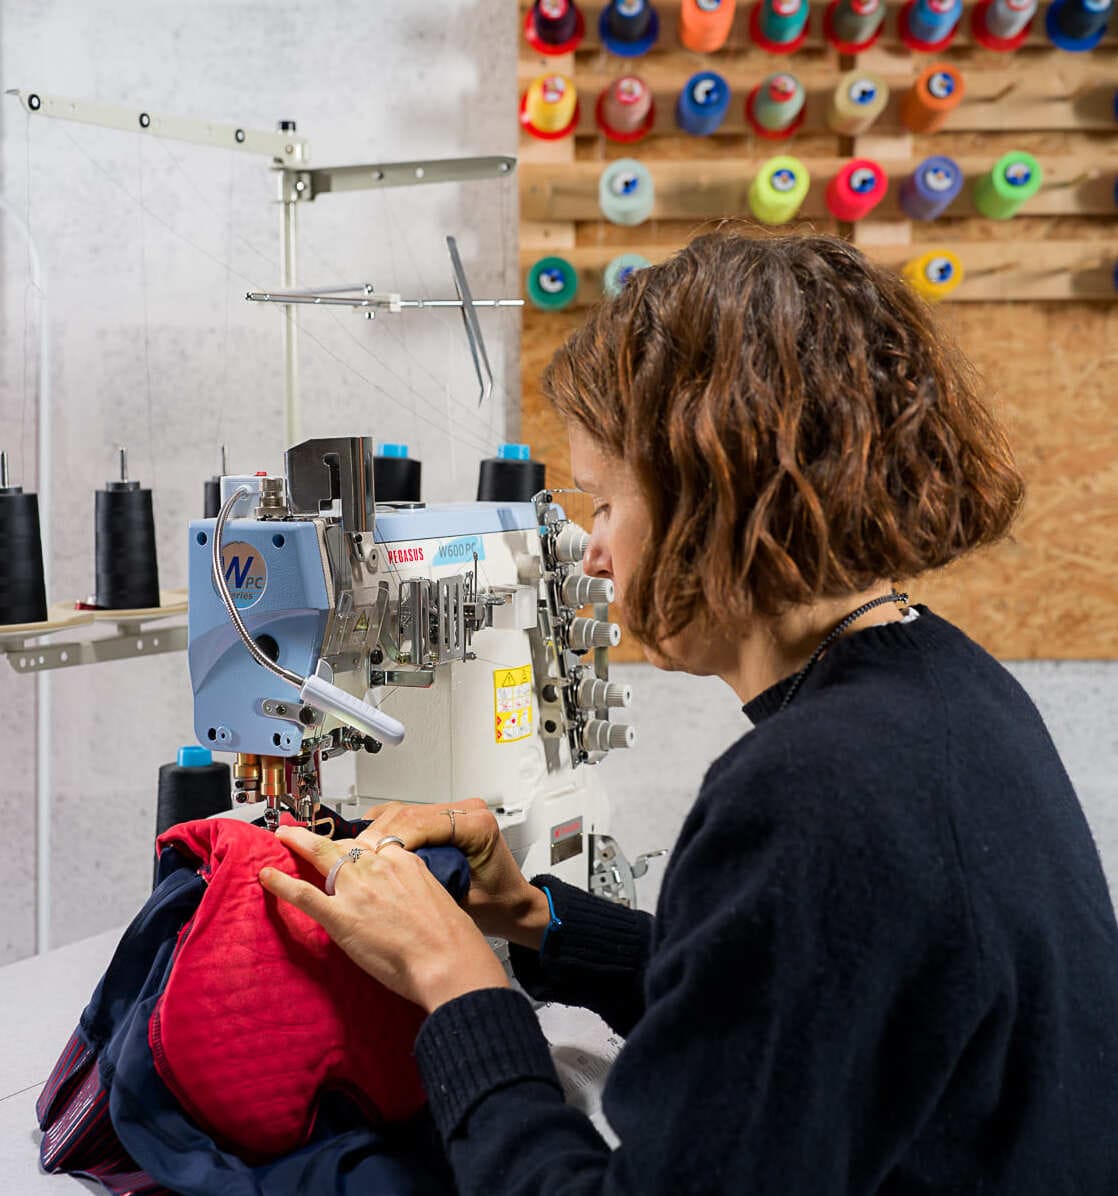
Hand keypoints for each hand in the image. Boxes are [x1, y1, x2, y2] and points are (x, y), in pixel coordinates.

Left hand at [258, 826, 508, 1013]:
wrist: (448, 960)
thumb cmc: (452, 939)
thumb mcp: (440, 897)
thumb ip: (417, 890)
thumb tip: (410, 898)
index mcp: (404, 862)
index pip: (373, 846)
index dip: (356, 849)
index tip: (347, 849)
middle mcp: (378, 867)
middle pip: (344, 845)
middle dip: (320, 837)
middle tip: (300, 831)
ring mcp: (357, 890)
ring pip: (321, 857)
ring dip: (297, 845)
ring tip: (282, 837)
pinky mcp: (340, 916)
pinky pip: (304, 893)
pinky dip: (282, 883)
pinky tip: (267, 876)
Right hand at [358, 798, 550, 948]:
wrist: (514, 907)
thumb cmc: (496, 908)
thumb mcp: (459, 901)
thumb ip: (424, 886)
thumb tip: (381, 881)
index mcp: (477, 825)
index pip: (418, 823)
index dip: (385, 841)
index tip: (362, 859)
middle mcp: (468, 811)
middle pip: (405, 814)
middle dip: (375, 837)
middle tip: (348, 859)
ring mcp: (456, 811)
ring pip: (402, 812)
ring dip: (376, 832)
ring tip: (355, 856)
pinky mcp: (445, 818)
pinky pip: (406, 816)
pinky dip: (386, 830)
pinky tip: (370, 849)